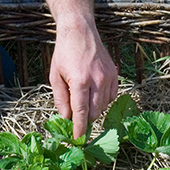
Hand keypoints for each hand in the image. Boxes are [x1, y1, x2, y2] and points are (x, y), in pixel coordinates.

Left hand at [49, 18, 117, 139]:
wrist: (80, 31)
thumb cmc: (64, 53)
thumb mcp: (55, 76)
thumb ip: (61, 98)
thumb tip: (67, 118)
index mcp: (80, 81)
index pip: (81, 112)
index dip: (79, 128)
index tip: (78, 139)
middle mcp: (97, 80)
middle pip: (94, 112)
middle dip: (86, 119)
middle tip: (77, 117)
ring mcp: (108, 77)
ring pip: (103, 106)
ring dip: (94, 109)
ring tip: (83, 99)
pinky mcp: (115, 74)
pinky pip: (111, 97)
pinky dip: (102, 100)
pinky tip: (94, 93)